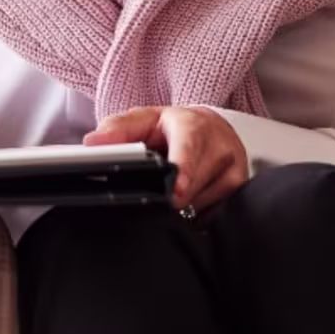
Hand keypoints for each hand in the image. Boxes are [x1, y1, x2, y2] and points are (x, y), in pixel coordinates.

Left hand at [84, 106, 247, 210]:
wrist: (210, 127)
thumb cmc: (173, 126)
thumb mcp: (143, 120)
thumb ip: (117, 130)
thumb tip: (92, 142)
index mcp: (194, 126)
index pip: (190, 149)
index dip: (183, 171)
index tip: (176, 191)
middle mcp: (220, 146)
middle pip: (193, 186)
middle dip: (171, 196)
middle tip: (159, 192)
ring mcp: (235, 168)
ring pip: (202, 204)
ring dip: (184, 205)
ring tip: (176, 186)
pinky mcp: (241, 188)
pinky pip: (215, 213)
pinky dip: (199, 212)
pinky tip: (193, 196)